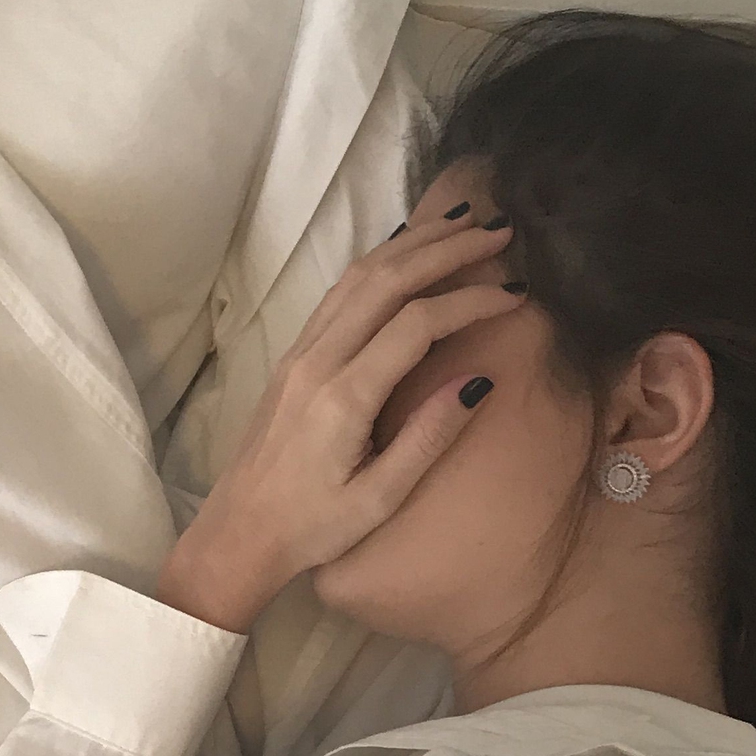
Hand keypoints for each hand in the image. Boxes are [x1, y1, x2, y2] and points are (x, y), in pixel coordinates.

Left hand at [156, 209, 521, 632]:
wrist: (238, 533)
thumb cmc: (312, 527)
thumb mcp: (379, 498)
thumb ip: (428, 437)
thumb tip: (478, 382)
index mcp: (343, 397)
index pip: (416, 324)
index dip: (470, 300)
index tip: (517, 293)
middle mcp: (317, 361)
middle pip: (386, 281)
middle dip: (446, 249)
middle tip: (500, 231)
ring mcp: (299, 354)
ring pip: (358, 277)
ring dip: (410, 245)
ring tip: (461, 223)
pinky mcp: (292, 357)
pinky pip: (338, 294)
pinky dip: (377, 263)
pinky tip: (401, 250)